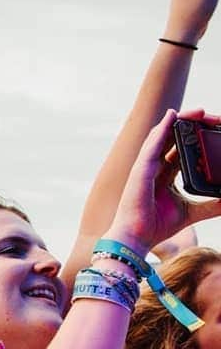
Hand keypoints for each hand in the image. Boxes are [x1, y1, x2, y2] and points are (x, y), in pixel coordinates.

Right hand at [107, 108, 220, 255]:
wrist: (137, 237)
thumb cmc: (157, 226)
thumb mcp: (193, 212)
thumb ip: (211, 205)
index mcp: (164, 177)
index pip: (181, 151)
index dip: (195, 139)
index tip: (211, 129)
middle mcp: (154, 169)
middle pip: (173, 140)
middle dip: (189, 125)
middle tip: (207, 115)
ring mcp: (146, 167)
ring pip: (162, 137)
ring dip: (178, 122)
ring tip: (196, 111)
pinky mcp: (140, 169)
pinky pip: (152, 145)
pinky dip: (162, 129)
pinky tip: (172, 117)